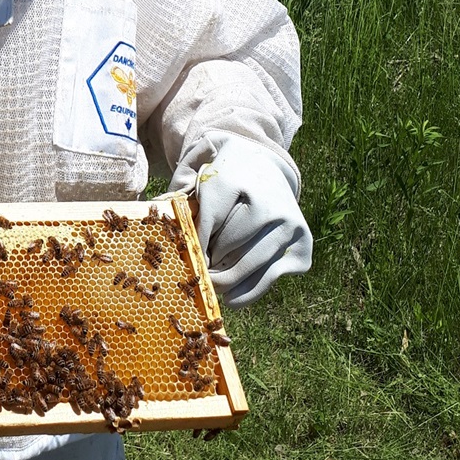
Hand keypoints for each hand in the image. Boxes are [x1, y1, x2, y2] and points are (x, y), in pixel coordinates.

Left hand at [181, 135, 312, 306]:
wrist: (265, 164)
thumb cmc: (223, 176)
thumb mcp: (199, 173)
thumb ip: (180, 193)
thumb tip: (156, 212)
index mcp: (237, 179)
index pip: (210, 219)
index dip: (194, 243)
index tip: (186, 257)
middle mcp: (268, 202)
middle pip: (228, 245)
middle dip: (209, 263)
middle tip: (197, 275)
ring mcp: (289, 224)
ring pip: (250, 264)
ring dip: (227, 279)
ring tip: (212, 286)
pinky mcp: (303, 244)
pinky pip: (270, 277)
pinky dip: (248, 290)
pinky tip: (231, 295)